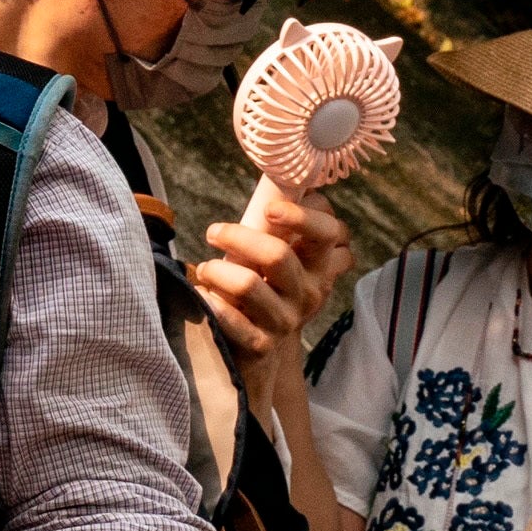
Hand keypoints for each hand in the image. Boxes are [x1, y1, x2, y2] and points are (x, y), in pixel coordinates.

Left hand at [196, 193, 352, 387]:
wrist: (262, 351)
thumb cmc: (267, 287)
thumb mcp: (285, 257)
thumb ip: (285, 225)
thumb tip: (279, 179)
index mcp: (320, 264)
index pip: (328, 232)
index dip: (301, 216)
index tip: (269, 209)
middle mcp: (309, 292)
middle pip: (278, 255)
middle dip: (238, 237)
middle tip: (214, 232)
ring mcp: (286, 320)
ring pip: (248, 285)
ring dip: (217, 270)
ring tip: (205, 269)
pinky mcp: (262, 345)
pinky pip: (233, 322)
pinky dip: (212, 304)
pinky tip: (203, 295)